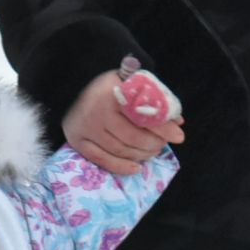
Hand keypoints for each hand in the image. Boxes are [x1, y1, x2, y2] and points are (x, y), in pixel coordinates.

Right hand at [64, 69, 185, 176]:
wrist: (70, 86)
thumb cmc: (107, 85)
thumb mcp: (130, 82)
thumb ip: (153, 97)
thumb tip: (178, 121)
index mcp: (111, 93)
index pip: (143, 116)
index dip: (163, 128)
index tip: (179, 136)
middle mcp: (96, 113)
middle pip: (133, 138)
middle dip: (154, 144)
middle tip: (162, 144)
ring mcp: (86, 129)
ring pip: (121, 150)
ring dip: (141, 155)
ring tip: (152, 151)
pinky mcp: (78, 142)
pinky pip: (103, 160)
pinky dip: (122, 167)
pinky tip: (136, 167)